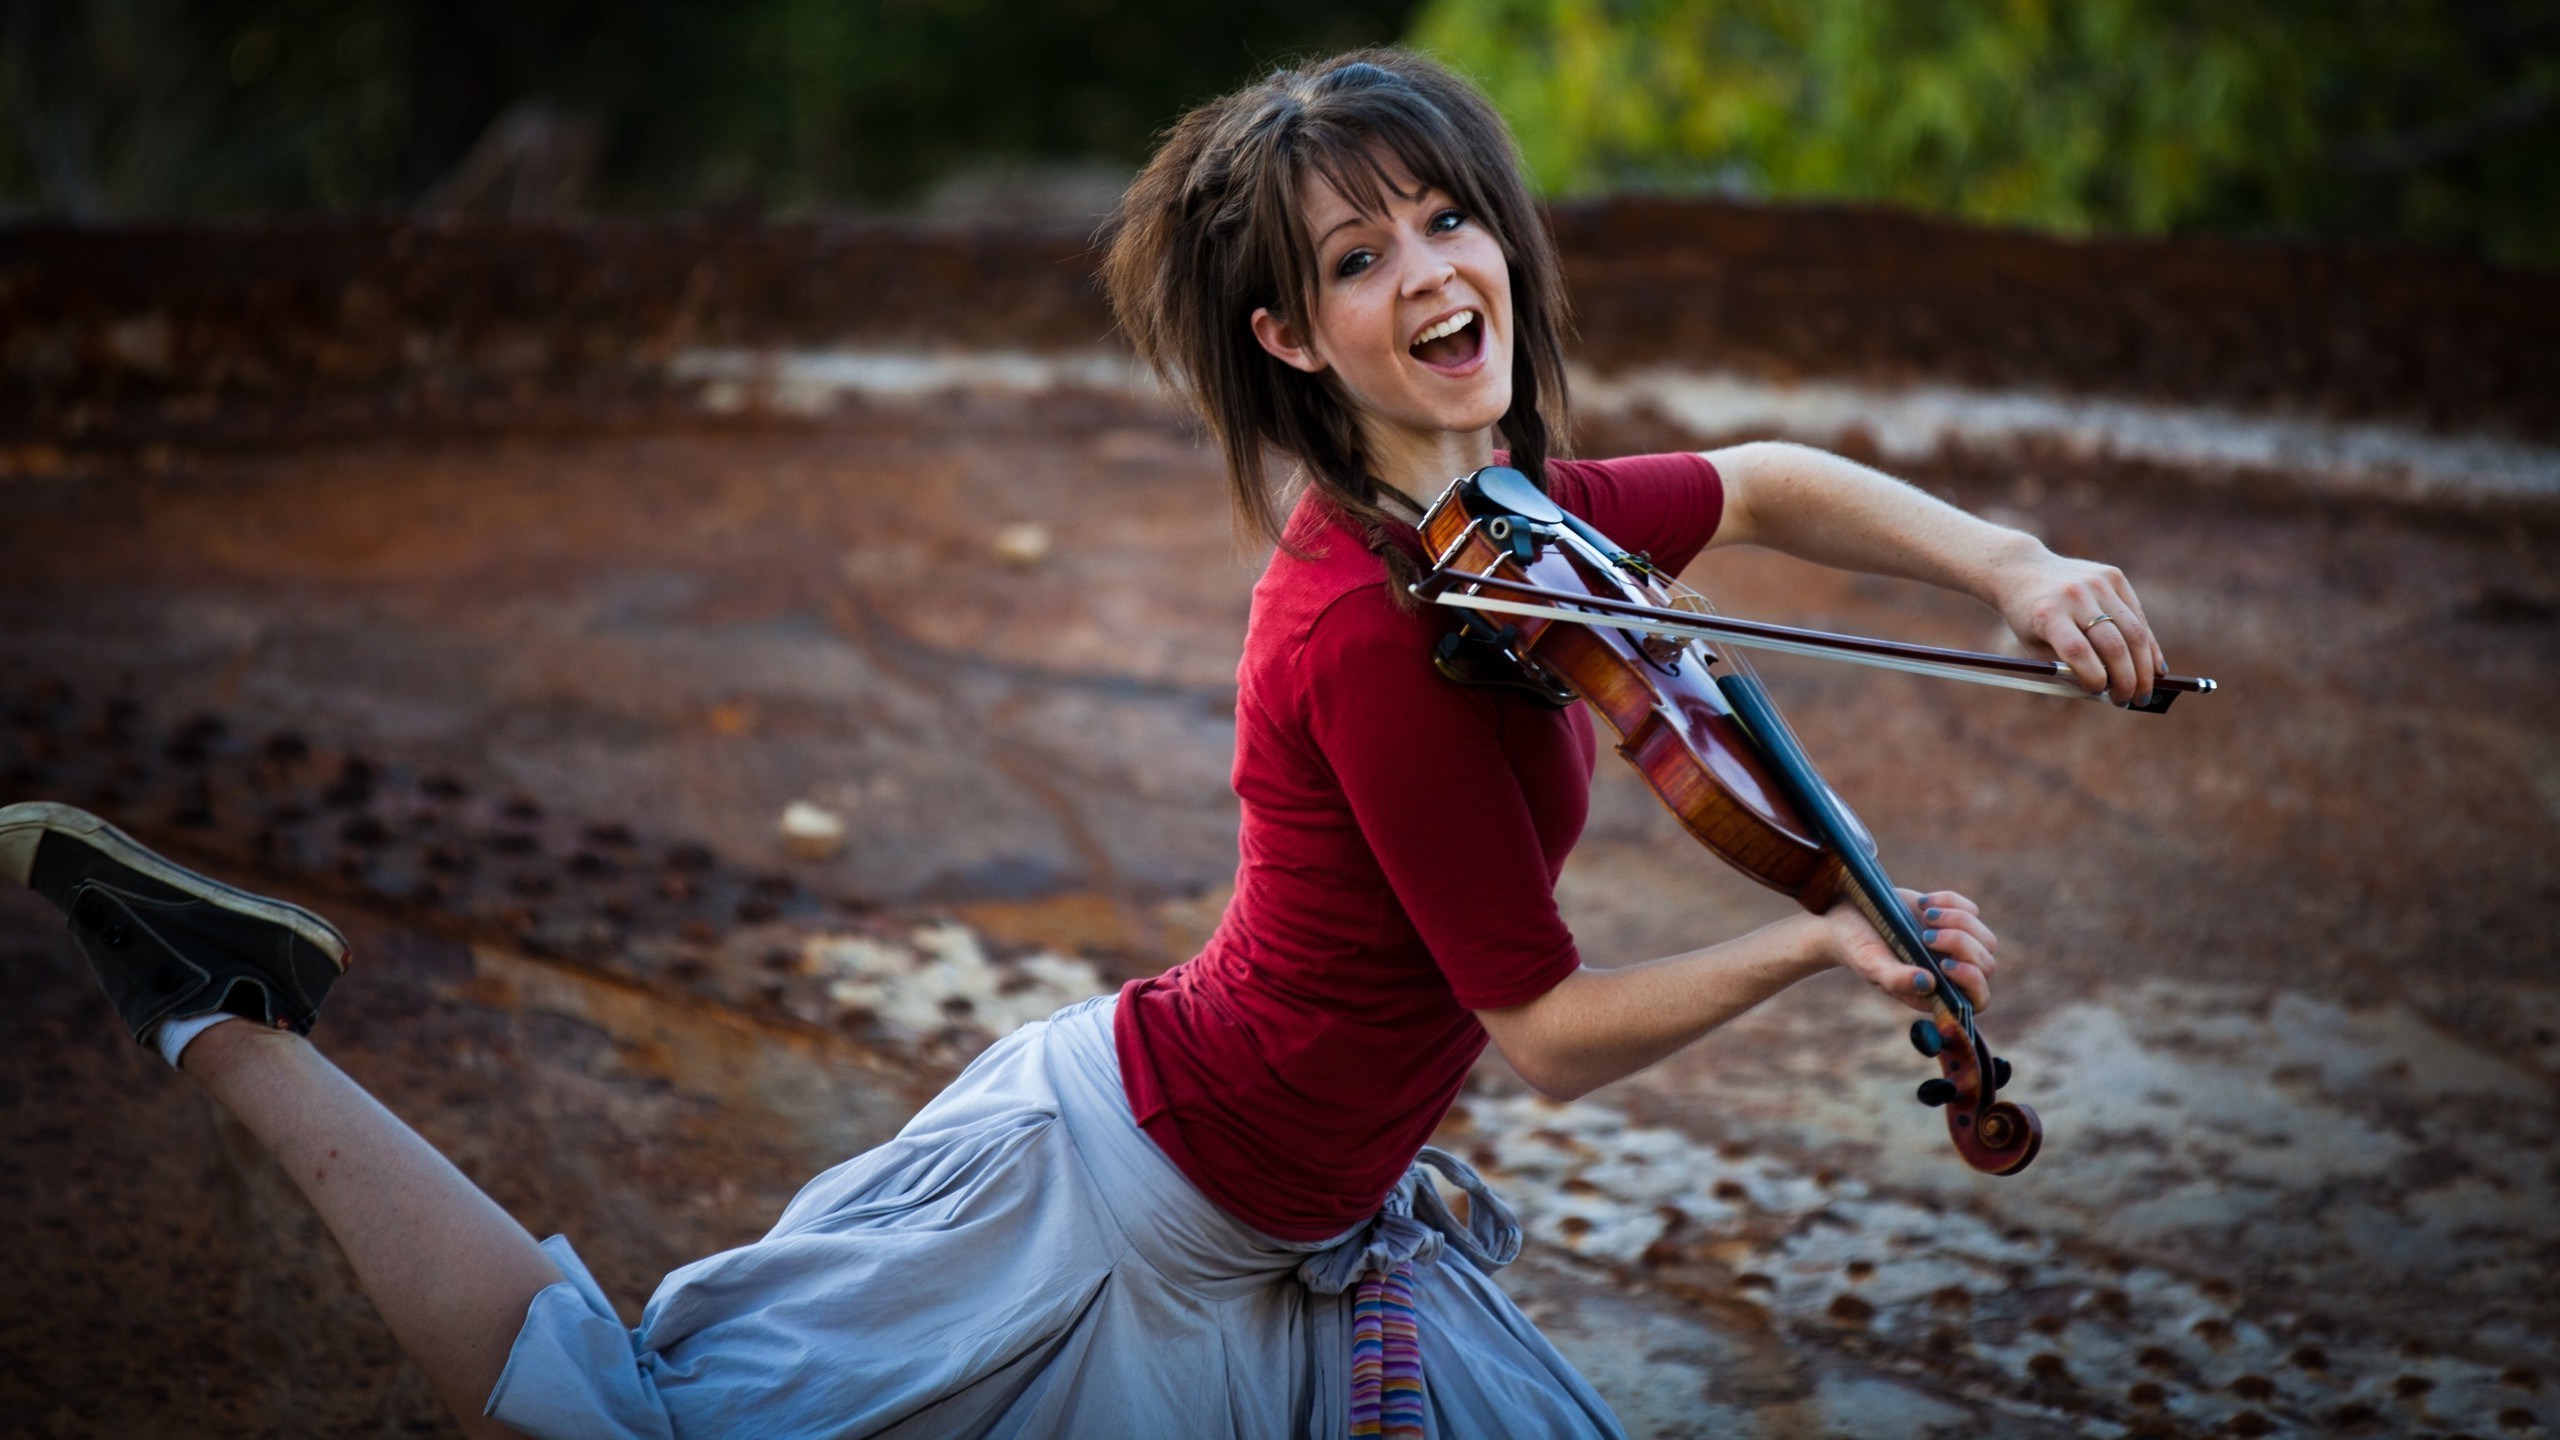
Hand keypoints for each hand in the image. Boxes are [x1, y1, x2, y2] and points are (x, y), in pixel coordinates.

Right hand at [1814, 888, 1996, 1014]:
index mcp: (1933, 993)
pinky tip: (1924, 903)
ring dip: (1961, 922)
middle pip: (1985, 966)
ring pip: (1985, 939)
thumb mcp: (1870, 963)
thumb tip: (1930, 984)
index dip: (1972, 983)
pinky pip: (1972, 911)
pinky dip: (1952, 902)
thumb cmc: (1855, 947)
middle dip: (1961, 946)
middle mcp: (1948, 972)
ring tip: (1927, 915)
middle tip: (1926, 935)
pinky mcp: (1951, 919)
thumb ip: (1896, 978)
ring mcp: (1953, 945)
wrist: (1846, 916)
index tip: (1945, 965)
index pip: (1977, 1000)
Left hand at [1992, 549, 2166, 704]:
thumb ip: (2068, 669)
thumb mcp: (2035, 647)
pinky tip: (2154, 666)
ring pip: (2134, 631)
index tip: (2101, 694)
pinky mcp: (2113, 576)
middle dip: (2128, 679)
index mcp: (2047, 614)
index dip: (2094, 678)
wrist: (2022, 570)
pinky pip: (2137, 615)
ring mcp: (2097, 582)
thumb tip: (2109, 692)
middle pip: (2113, 644)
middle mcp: (2075, 595)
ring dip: (2146, 667)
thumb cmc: (2028, 617)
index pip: (2077, 651)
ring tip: (2146, 691)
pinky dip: (2148, 644)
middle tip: (2134, 701)